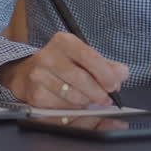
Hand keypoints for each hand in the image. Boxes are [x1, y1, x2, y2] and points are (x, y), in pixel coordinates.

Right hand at [0, 31, 128, 108]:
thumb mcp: (82, 57)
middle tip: (107, 99)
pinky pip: (62, 107)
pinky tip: (76, 104)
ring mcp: (39, 76)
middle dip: (99, 92)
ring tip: (91, 100)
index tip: (114, 85)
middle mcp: (48, 56)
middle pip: (81, 78)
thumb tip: (123, 73)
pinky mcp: (36, 94)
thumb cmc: (62, 64)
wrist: (27, 73)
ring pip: (73, 95)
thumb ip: (106, 65)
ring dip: (87, 102)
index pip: (88, 56)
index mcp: (64, 41)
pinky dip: (74, 109)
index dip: (105, 73)